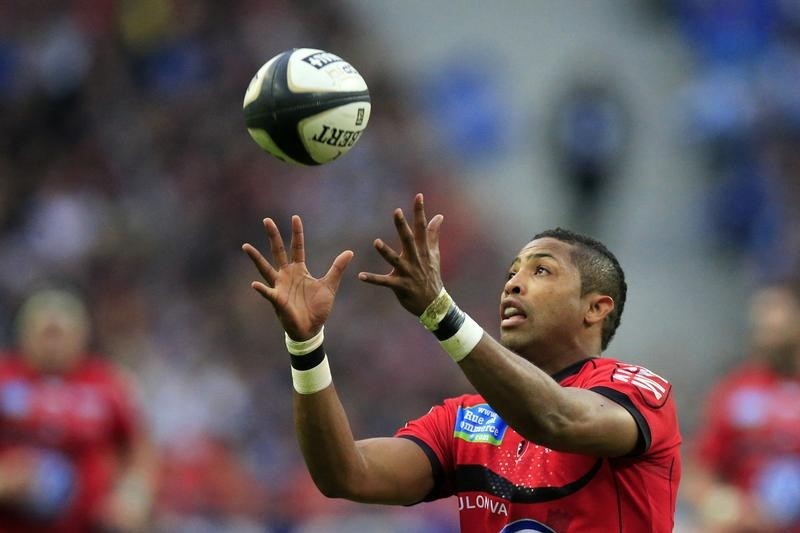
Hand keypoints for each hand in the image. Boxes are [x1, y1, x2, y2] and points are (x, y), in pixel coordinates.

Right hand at [243, 215, 352, 340]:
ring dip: (256, 258)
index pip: (297, 247)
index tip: (295, 218)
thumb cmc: (318, 308)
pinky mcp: (278, 301)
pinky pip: (268, 294)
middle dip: (273, 236)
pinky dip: (262, 290)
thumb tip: (349, 252)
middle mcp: (287, 275)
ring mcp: (280, 287)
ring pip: (265, 269)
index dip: (297, 233)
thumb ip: (337, 268)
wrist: (312, 329)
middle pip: (279, 251)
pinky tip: (254, 285)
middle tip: (267, 220)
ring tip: (246, 246)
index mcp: (299, 270)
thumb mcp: (330, 285)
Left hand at [358, 193, 444, 315]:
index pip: (421, 228)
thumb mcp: (434, 254)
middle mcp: (416, 259)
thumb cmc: (432, 276)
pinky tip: (360, 276)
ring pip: (395, 260)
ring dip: (385, 251)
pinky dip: (373, 279)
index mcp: (423, 250)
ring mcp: (408, 273)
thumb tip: (439, 216)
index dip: (419, 211)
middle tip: (396, 212)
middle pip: (408, 240)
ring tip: (376, 242)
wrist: (434, 303)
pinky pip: (384, 282)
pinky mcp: (400, 286)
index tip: (418, 196)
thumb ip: (434, 234)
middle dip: (402, 226)